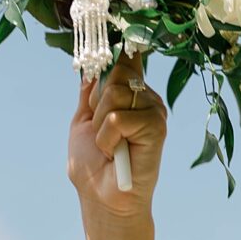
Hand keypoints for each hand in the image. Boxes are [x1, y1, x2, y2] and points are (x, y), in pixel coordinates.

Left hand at [67, 53, 166, 223]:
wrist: (104, 199)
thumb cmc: (93, 165)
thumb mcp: (83, 121)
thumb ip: (90, 94)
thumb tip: (91, 65)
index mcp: (129, 93)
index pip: (124, 58)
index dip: (115, 49)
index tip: (105, 41)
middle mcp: (145, 97)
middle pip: (116, 70)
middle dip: (97, 102)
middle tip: (100, 130)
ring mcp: (154, 111)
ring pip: (115, 93)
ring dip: (100, 125)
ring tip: (108, 146)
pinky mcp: (157, 128)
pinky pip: (119, 118)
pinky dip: (108, 138)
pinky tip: (116, 154)